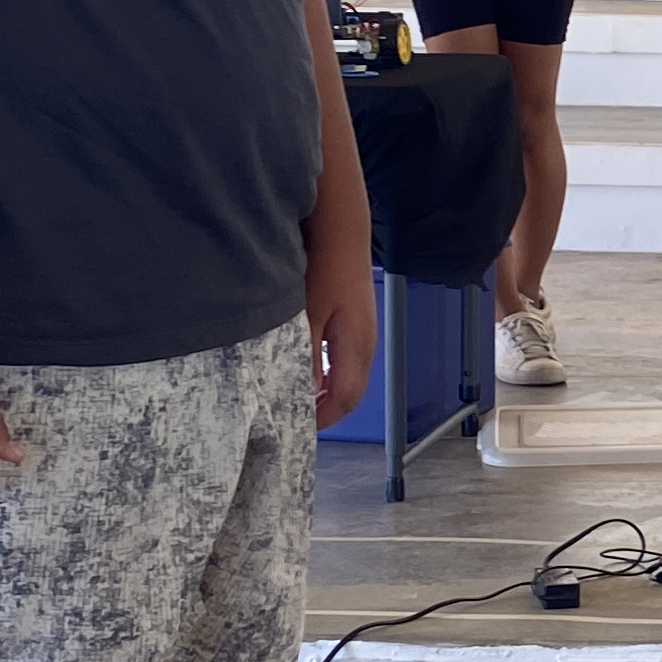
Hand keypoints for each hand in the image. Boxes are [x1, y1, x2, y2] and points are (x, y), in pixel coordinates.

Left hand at [305, 230, 376, 432]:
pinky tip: (309, 368)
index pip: (344, 398)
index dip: (323, 418)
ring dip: (327, 392)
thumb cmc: (325, 271)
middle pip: (351, 393)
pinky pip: (346, 361)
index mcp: (355, 348)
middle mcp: (365, 345)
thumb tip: (302, 392)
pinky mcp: (357, 322)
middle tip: (296, 420)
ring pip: (349, 377)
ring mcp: (364, 333)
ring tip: (299, 398)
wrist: (343, 232)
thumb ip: (305, 355)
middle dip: (326, 411)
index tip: (297, 428)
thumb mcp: (308, 316)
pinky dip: (329, 374)